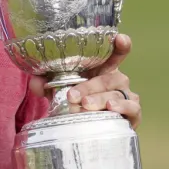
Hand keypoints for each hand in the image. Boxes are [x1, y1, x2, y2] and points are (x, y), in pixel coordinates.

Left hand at [28, 34, 142, 129]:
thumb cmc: (76, 103)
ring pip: (115, 94)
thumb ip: (46, 84)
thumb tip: (35, 81)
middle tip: (72, 95)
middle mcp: (116, 79)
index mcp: (102, 69)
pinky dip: (122, 108)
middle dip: (89, 86)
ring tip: (85, 105)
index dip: (120, 45)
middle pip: (107, 78)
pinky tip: (111, 109)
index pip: (115, 53)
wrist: (86, 129)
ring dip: (99, 99)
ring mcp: (126, 95)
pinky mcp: (133, 114)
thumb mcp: (59, 91)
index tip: (119, 38)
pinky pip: (132, 108)